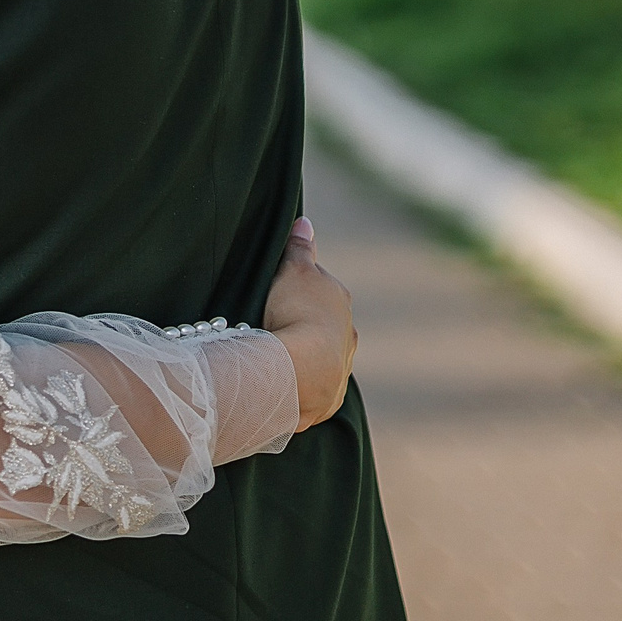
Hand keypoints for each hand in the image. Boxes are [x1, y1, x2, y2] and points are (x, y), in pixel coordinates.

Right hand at [261, 217, 355, 431]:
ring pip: (322, 355)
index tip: (277, 293)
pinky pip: (313, 385)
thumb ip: (300, 248)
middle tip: (273, 324)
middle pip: (325, 324)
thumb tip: (305, 222)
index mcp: (339, 303)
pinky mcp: (328, 398)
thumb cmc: (297, 313)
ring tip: (275, 356)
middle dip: (305, 323)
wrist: (304, 368)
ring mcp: (341, 367)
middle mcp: (348, 335)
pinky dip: (300, 382)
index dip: (297, 289)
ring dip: (304, 355)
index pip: (320, 289)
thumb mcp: (295, 271)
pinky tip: (282, 382)